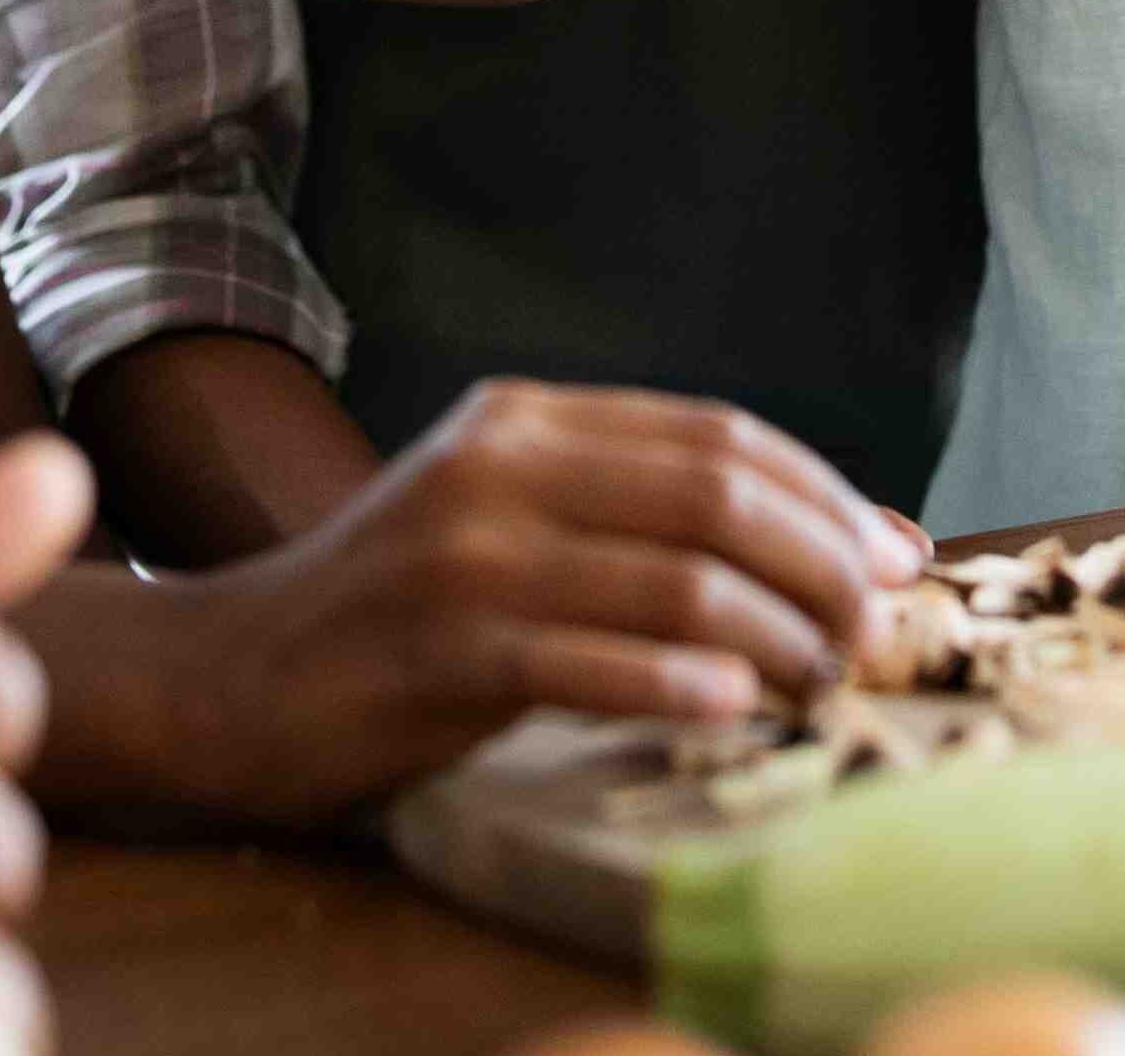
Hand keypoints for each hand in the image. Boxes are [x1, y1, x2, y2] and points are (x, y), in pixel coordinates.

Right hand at [108, 381, 926, 825]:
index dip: (825, 494)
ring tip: (821, 679)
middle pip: (714, 494)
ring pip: (673, 579)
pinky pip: (587, 661)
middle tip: (873, 633)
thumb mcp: (510, 526)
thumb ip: (642, 520)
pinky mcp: (436, 650)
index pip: (718, 435)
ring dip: (776, 635)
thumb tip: (842, 548)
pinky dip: (676, 682)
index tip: (897, 557)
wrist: (226, 677)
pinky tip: (732, 703)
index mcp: (525, 420)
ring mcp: (463, 556)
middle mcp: (498, 466)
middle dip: (821, 564)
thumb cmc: (394, 614)